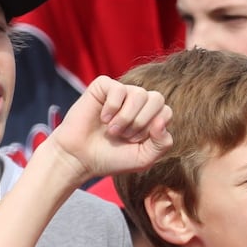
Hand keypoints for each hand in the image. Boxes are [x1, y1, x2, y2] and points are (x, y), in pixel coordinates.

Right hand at [46, 75, 171, 182]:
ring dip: (126, 117)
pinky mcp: (103, 87)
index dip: (152, 130)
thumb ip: (162, 144)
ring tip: (112, 130)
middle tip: (124, 136)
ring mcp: (121, 93)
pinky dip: (112, 107)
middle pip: (157, 99)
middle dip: (141, 122)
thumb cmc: (112, 158)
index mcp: (150, 116)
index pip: (166, 112)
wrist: (80, 159)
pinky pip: (118, 89)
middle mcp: (138, 102)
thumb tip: (161, 121)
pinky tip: (102, 118)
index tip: (135, 142)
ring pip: (139, 94)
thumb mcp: (143, 158)